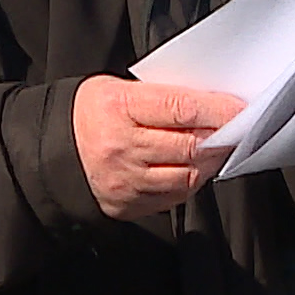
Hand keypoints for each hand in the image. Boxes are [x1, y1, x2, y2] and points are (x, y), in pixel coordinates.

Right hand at [72, 77, 243, 219]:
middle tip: (239, 130)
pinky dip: (192, 181)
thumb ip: (163, 96)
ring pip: (188, 176)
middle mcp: (122, 147)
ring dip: (211, 162)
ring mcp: (125, 180)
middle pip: (190, 146)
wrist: (52, 151)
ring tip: (219, 148)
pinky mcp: (129, 205)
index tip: (242, 108)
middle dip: (222, 138)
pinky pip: (175, 196)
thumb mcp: (120, 89)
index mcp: (119, 107)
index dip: (219, 109)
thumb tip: (211, 103)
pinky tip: (195, 167)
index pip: (182, 108)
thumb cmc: (93, 112)